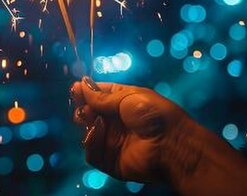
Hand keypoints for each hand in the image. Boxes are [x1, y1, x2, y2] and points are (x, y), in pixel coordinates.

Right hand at [70, 77, 191, 183]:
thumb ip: (102, 96)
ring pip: (88, 132)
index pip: (98, 95)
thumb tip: (81, 85)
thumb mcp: (128, 97)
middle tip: (83, 108)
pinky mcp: (111, 161)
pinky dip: (90, 143)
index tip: (75, 89)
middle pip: (89, 113)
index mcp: (123, 102)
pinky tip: (97, 133)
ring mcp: (113, 141)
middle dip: (82, 108)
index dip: (86, 92)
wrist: (171, 145)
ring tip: (92, 119)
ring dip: (86, 124)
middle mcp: (116, 122)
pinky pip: (91, 152)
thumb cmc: (155, 115)